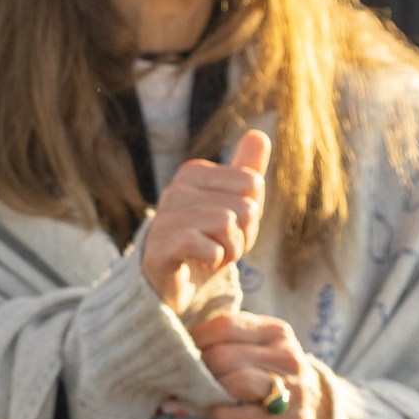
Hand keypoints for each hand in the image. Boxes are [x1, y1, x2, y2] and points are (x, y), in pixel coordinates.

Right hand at [140, 129, 269, 316]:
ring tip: (210, 255)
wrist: (172, 284)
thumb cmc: (205, 241)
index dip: (251, 215)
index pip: (252, 184)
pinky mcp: (160, 247)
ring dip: (229, 251)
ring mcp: (165, 217)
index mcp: (194, 173)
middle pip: (245, 207)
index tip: (229, 228)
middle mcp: (176, 189)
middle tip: (219, 245)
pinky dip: (213, 260)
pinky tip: (199, 263)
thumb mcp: (232, 205)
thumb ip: (245, 170)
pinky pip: (207, 246)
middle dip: (242, 236)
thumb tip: (259, 134)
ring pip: (228, 225)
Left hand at [184, 308, 334, 418]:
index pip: (225, 325)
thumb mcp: (257, 349)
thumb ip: (226, 342)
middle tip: (181, 379)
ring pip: (237, 382)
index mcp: (275, 331)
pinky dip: (222, 414)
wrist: (315, 410)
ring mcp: (294, 387)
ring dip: (208, 391)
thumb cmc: (270, 374)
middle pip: (225, 356)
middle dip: (197, 369)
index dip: (195, 338)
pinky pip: (246, 415)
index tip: (178, 351)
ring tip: (194, 395)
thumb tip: (172, 346)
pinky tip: (213, 413)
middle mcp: (287, 355)